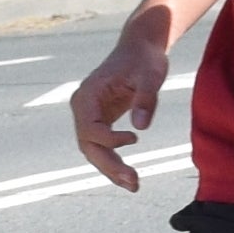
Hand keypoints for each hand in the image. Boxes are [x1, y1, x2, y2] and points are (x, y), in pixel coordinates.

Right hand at [68, 9, 170, 188]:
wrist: (141, 47)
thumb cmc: (145, 58)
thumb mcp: (151, 75)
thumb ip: (146, 99)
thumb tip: (141, 127)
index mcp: (88, 95)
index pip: (90, 129)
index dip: (110, 140)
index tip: (135, 138)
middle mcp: (82, 107)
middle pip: (88, 145)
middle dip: (109, 166)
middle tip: (134, 182)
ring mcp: (89, 115)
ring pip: (93, 151)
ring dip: (111, 170)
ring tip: (134, 185)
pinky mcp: (99, 120)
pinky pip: (101, 147)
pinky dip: (113, 162)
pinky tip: (129, 176)